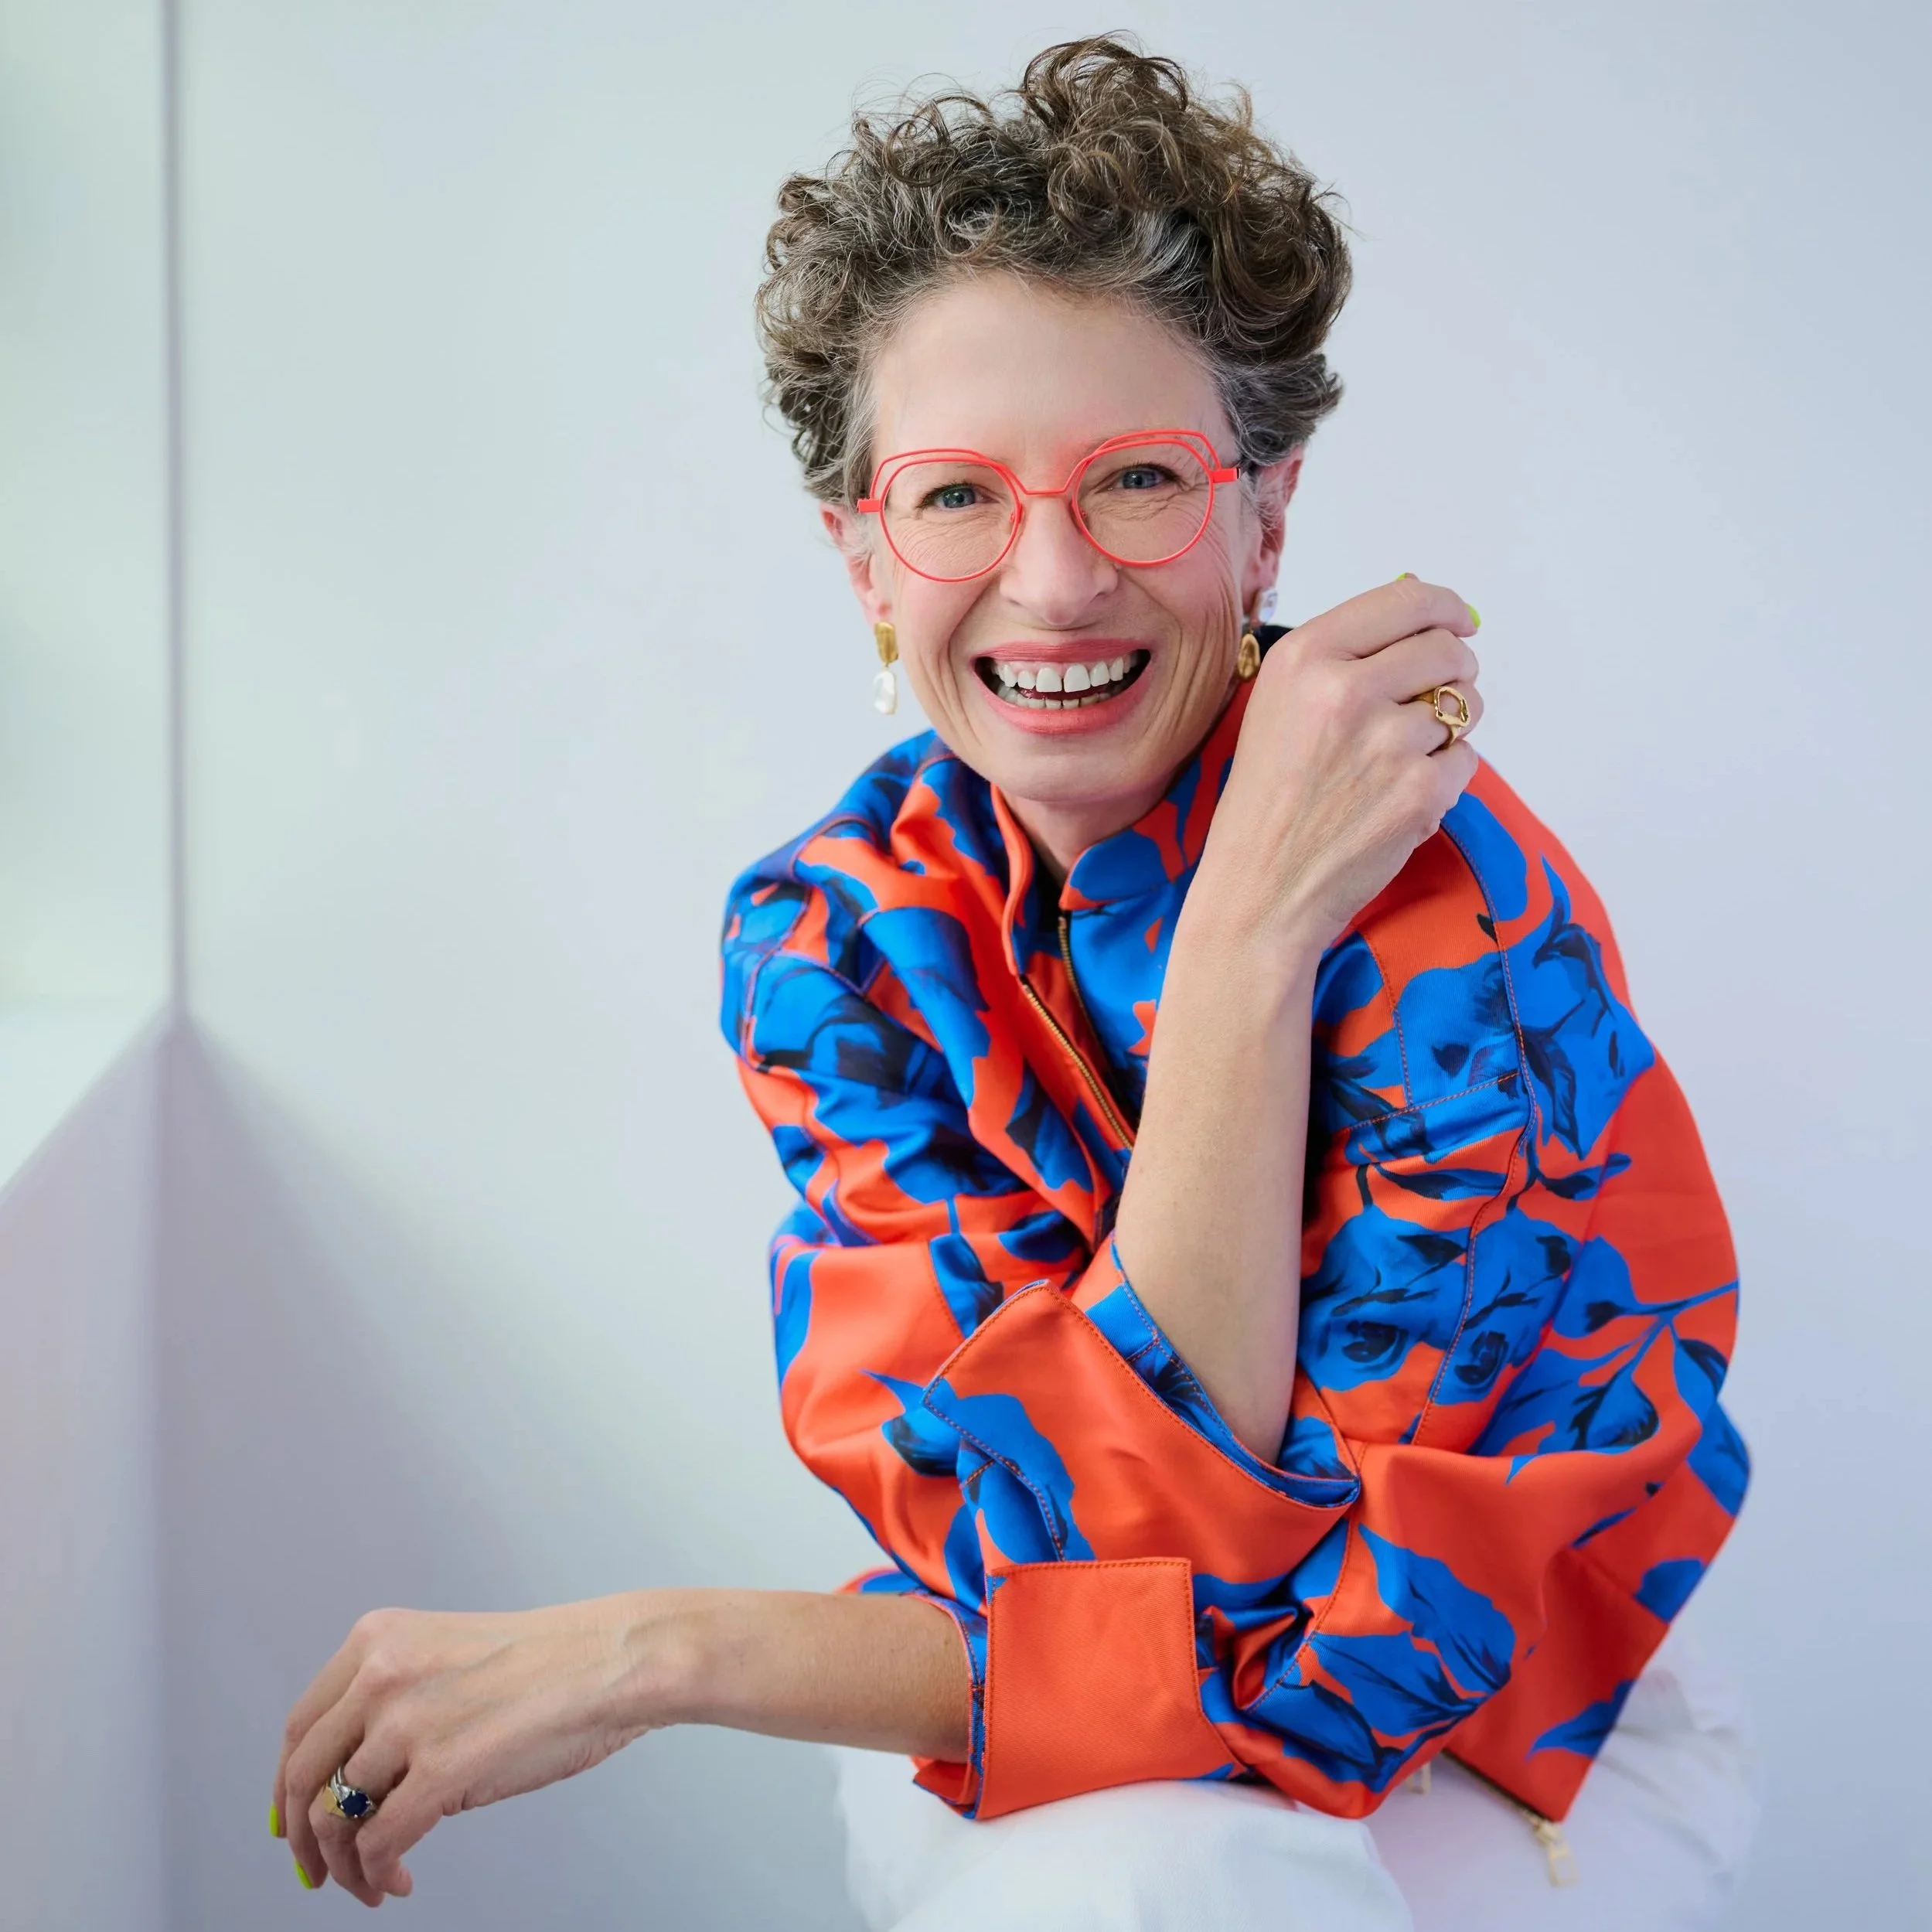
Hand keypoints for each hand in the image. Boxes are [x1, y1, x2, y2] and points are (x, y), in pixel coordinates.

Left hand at [273, 1596, 663, 1904]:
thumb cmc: (549, 1663)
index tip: (287, 1824)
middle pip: (302, 1776)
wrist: (613, 1658)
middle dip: (302, 1840)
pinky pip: (377, 1843)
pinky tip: (399, 1880)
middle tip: (316, 1875)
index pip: (299, 1727)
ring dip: (343, 1868)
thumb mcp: (445, 1658)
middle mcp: (380, 1673)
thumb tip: (354, 1785)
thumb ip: (392, 1703)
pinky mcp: (441, 1768)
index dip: (286, 1788)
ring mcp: (408, 1720)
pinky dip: (376, 1875)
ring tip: (371, 1883)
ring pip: (332, 1818)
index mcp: (375, 1639)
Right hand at [1200, 575, 1482, 954]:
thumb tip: (1425, 617)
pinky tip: (1397, 799)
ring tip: (1399, 761)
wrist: (1259, 892)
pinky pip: (1467, 760)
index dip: (1447, 608)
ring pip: (1465, 706)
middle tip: (1428, 702)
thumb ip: (1342, 657)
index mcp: (1303, 657)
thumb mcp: (1278, 706)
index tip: (1459, 621)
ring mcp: (1386, 741)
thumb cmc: (1266, 801)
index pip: (1407, 600)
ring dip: (1449, 729)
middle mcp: (1344, 689)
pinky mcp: (1419, 791)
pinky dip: (1444, 778)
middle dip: (1453, 672)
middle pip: (1447, 650)